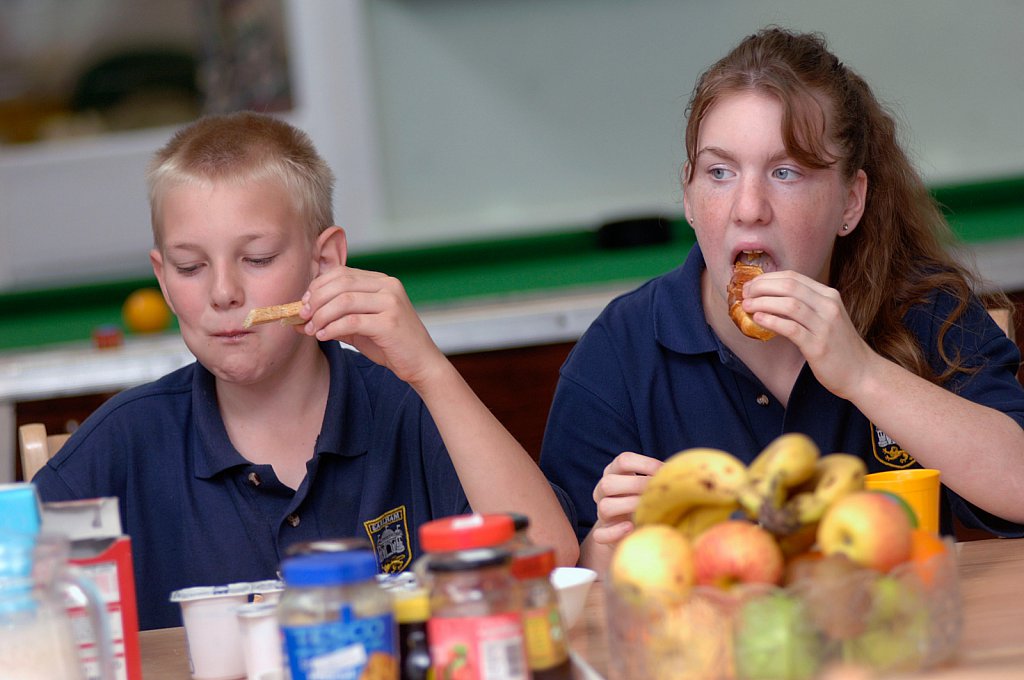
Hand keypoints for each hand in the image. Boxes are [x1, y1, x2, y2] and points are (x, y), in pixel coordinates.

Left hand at [299, 266, 445, 385]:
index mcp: (382, 281)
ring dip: (322, 315)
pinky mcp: (390, 323)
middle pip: (340, 283)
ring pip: (344, 301)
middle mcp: (388, 286)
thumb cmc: (390, 344)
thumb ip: (334, 318)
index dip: (318, 286)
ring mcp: (391, 303)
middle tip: (304, 317)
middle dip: (316, 300)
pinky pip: (352, 321)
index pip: (341, 273)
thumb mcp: (359, 326)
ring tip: (313, 329)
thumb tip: (299, 318)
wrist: (421, 364)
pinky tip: (324, 336)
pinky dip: (332, 328)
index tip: (304, 303)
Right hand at [589, 451, 662, 546]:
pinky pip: (601, 534)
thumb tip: (686, 471)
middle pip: (608, 482)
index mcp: (615, 473)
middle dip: (635, 485)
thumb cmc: (644, 501)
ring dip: (628, 507)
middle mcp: (604, 491)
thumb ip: (659, 478)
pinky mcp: (602, 533)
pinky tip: (632, 528)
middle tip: (654, 492)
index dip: (644, 463)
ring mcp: (601, 513)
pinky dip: (615, 532)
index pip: (623, 460)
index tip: (663, 472)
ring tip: (646, 510)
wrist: (628, 529)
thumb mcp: (648, 486)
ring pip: (604, 507)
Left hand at [742, 270, 876, 398]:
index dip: (768, 278)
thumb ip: (803, 307)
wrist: (861, 373)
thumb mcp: (825, 318)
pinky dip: (772, 321)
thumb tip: (768, 300)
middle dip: (762, 287)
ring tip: (747, 306)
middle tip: (745, 294)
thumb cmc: (838, 346)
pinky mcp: (818, 345)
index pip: (793, 277)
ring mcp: (825, 325)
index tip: (751, 284)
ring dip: (763, 303)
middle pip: (789, 286)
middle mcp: (828, 306)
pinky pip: (791, 328)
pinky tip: (758, 320)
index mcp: (829, 296)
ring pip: (789, 304)